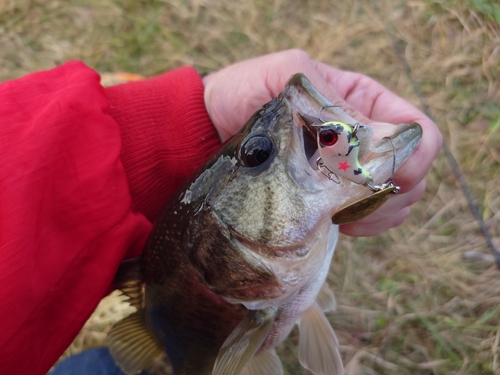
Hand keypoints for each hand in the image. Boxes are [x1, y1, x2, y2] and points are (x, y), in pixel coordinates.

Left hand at [202, 49, 441, 236]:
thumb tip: (377, 138)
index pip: (417, 132)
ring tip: (340, 213)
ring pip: (396, 201)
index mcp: (363, 102)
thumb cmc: (244, 93)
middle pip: (414, 173)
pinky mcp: (332, 198)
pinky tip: (336, 222)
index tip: (380, 174)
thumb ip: (330, 99)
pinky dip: (363, 225)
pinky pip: (370, 219)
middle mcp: (365, 138)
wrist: (209, 130)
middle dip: (393, 192)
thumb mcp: (285, 79)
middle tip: (352, 199)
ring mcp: (351, 171)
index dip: (412, 158)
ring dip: (377, 213)